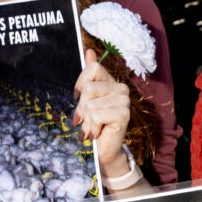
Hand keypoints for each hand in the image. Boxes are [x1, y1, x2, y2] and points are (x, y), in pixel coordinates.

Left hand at [73, 50, 130, 170]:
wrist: (105, 150)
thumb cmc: (95, 125)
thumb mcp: (88, 99)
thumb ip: (89, 76)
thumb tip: (89, 51)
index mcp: (111, 82)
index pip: (93, 68)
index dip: (80, 83)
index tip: (77, 97)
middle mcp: (121, 88)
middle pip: (88, 88)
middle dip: (81, 108)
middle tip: (84, 121)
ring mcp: (124, 101)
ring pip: (90, 104)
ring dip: (86, 121)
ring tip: (91, 129)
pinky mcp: (124, 114)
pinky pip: (96, 115)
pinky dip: (92, 127)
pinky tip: (96, 133)